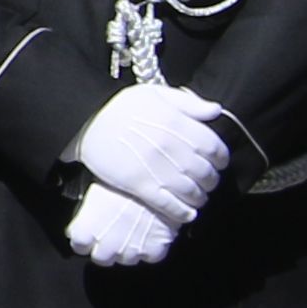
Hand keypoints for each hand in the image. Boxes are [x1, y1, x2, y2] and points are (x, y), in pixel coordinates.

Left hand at [66, 182, 180, 267]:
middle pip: (101, 258)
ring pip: (126, 259)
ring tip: (133, 228)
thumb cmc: (120, 174)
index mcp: (83, 232)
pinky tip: (151, 232)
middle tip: (112, 230)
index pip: (78, 245)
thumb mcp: (93, 180)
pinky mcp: (155, 250)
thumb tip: (70, 173)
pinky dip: (152, 247)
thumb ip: (83, 195)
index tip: (89, 227)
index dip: (84, 236)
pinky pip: (151, 256)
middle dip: (105, 247)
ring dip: (128, 247)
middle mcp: (104, 247)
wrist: (155, 177)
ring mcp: (130, 251)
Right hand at [74, 86, 230, 227]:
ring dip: (199, 198)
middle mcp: (171, 147)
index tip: (219, 162)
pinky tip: (187, 214)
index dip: (221, 157)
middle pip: (205, 171)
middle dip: (212, 180)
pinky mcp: (140, 185)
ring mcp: (156, 168)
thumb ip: (188, 102)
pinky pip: (169, 204)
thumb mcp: (154, 93)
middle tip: (209, 182)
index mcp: (177, 123)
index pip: (214, 146)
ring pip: (191, 191)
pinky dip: (182, 212)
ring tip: (198, 199)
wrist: (85, 121)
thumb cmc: (118, 105)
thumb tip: (215, 111)